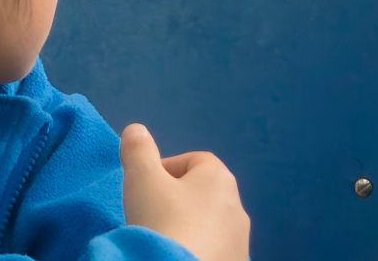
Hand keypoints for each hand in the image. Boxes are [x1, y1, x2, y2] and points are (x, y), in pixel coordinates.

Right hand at [119, 124, 250, 260]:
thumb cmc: (163, 222)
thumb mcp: (141, 180)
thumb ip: (138, 150)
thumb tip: (136, 130)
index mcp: (220, 178)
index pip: (193, 161)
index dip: (165, 169)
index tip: (145, 188)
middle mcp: (238, 207)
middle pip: (203, 194)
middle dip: (177, 201)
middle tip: (151, 217)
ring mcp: (241, 241)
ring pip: (211, 226)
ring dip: (190, 229)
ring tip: (164, 241)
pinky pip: (215, 252)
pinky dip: (199, 252)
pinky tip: (178, 259)